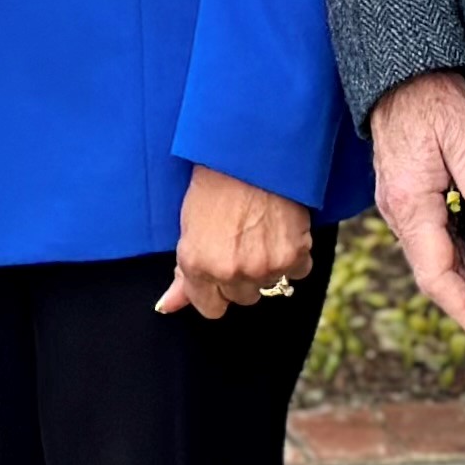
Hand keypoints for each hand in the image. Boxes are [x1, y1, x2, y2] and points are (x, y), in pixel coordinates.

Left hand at [155, 168, 312, 317]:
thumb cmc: (214, 186)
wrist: (249, 154)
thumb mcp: (188, 228)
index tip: (220, 268)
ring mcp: (263, 267)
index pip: (211, 309)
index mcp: (197, 266)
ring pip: (270, 285)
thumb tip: (167, 307)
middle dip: (242, 276)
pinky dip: (294, 254)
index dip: (215, 289)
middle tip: (241, 241)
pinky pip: (298, 271)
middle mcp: (229, 272)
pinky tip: (281, 229)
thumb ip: (182, 275)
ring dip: (268, 266)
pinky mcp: (293, 255)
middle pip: (242, 298)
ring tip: (259, 231)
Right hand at [368, 70, 464, 353]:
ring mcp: (401, 205)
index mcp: (411, 202)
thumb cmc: (431, 96)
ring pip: (432, 258)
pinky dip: (456, 258)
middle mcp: (400, 211)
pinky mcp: (408, 196)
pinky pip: (432, 239)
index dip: (463, 310)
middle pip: (433, 273)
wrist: (399, 70)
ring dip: (462, 283)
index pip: (436, 273)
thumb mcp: (462, 134)